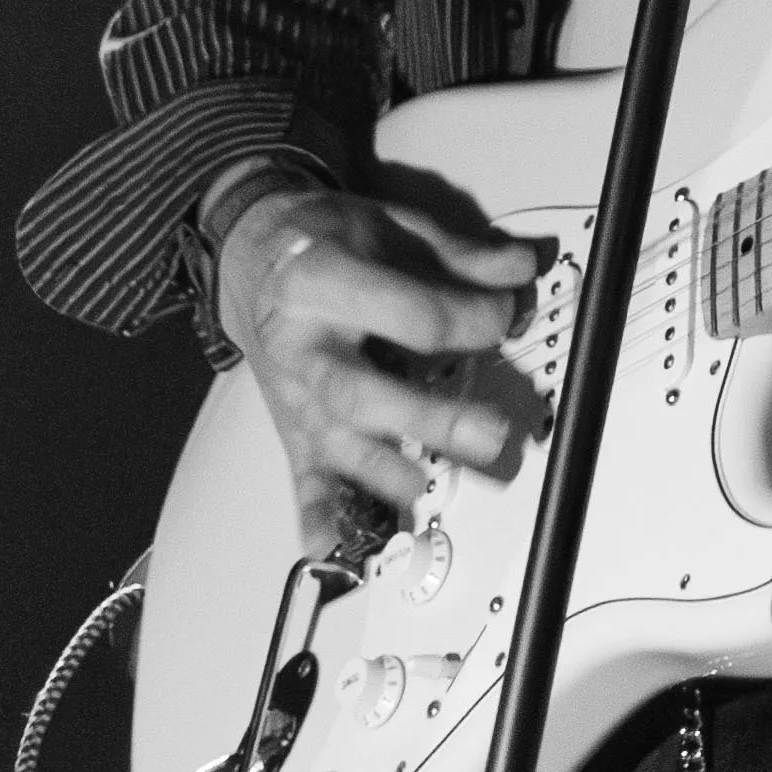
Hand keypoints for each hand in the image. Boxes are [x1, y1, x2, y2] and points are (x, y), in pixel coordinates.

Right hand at [214, 184, 543, 558]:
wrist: (252, 252)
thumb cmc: (323, 239)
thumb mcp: (389, 225)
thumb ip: (457, 254)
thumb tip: (519, 270)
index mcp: (323, 278)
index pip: (410, 313)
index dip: (472, 317)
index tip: (507, 316)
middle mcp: (302, 341)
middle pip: (362, 391)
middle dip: (427, 418)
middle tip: (489, 435)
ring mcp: (293, 388)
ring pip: (335, 439)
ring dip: (380, 472)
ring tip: (423, 493)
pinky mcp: (291, 423)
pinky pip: (301, 472)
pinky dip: (315, 512)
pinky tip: (327, 546)